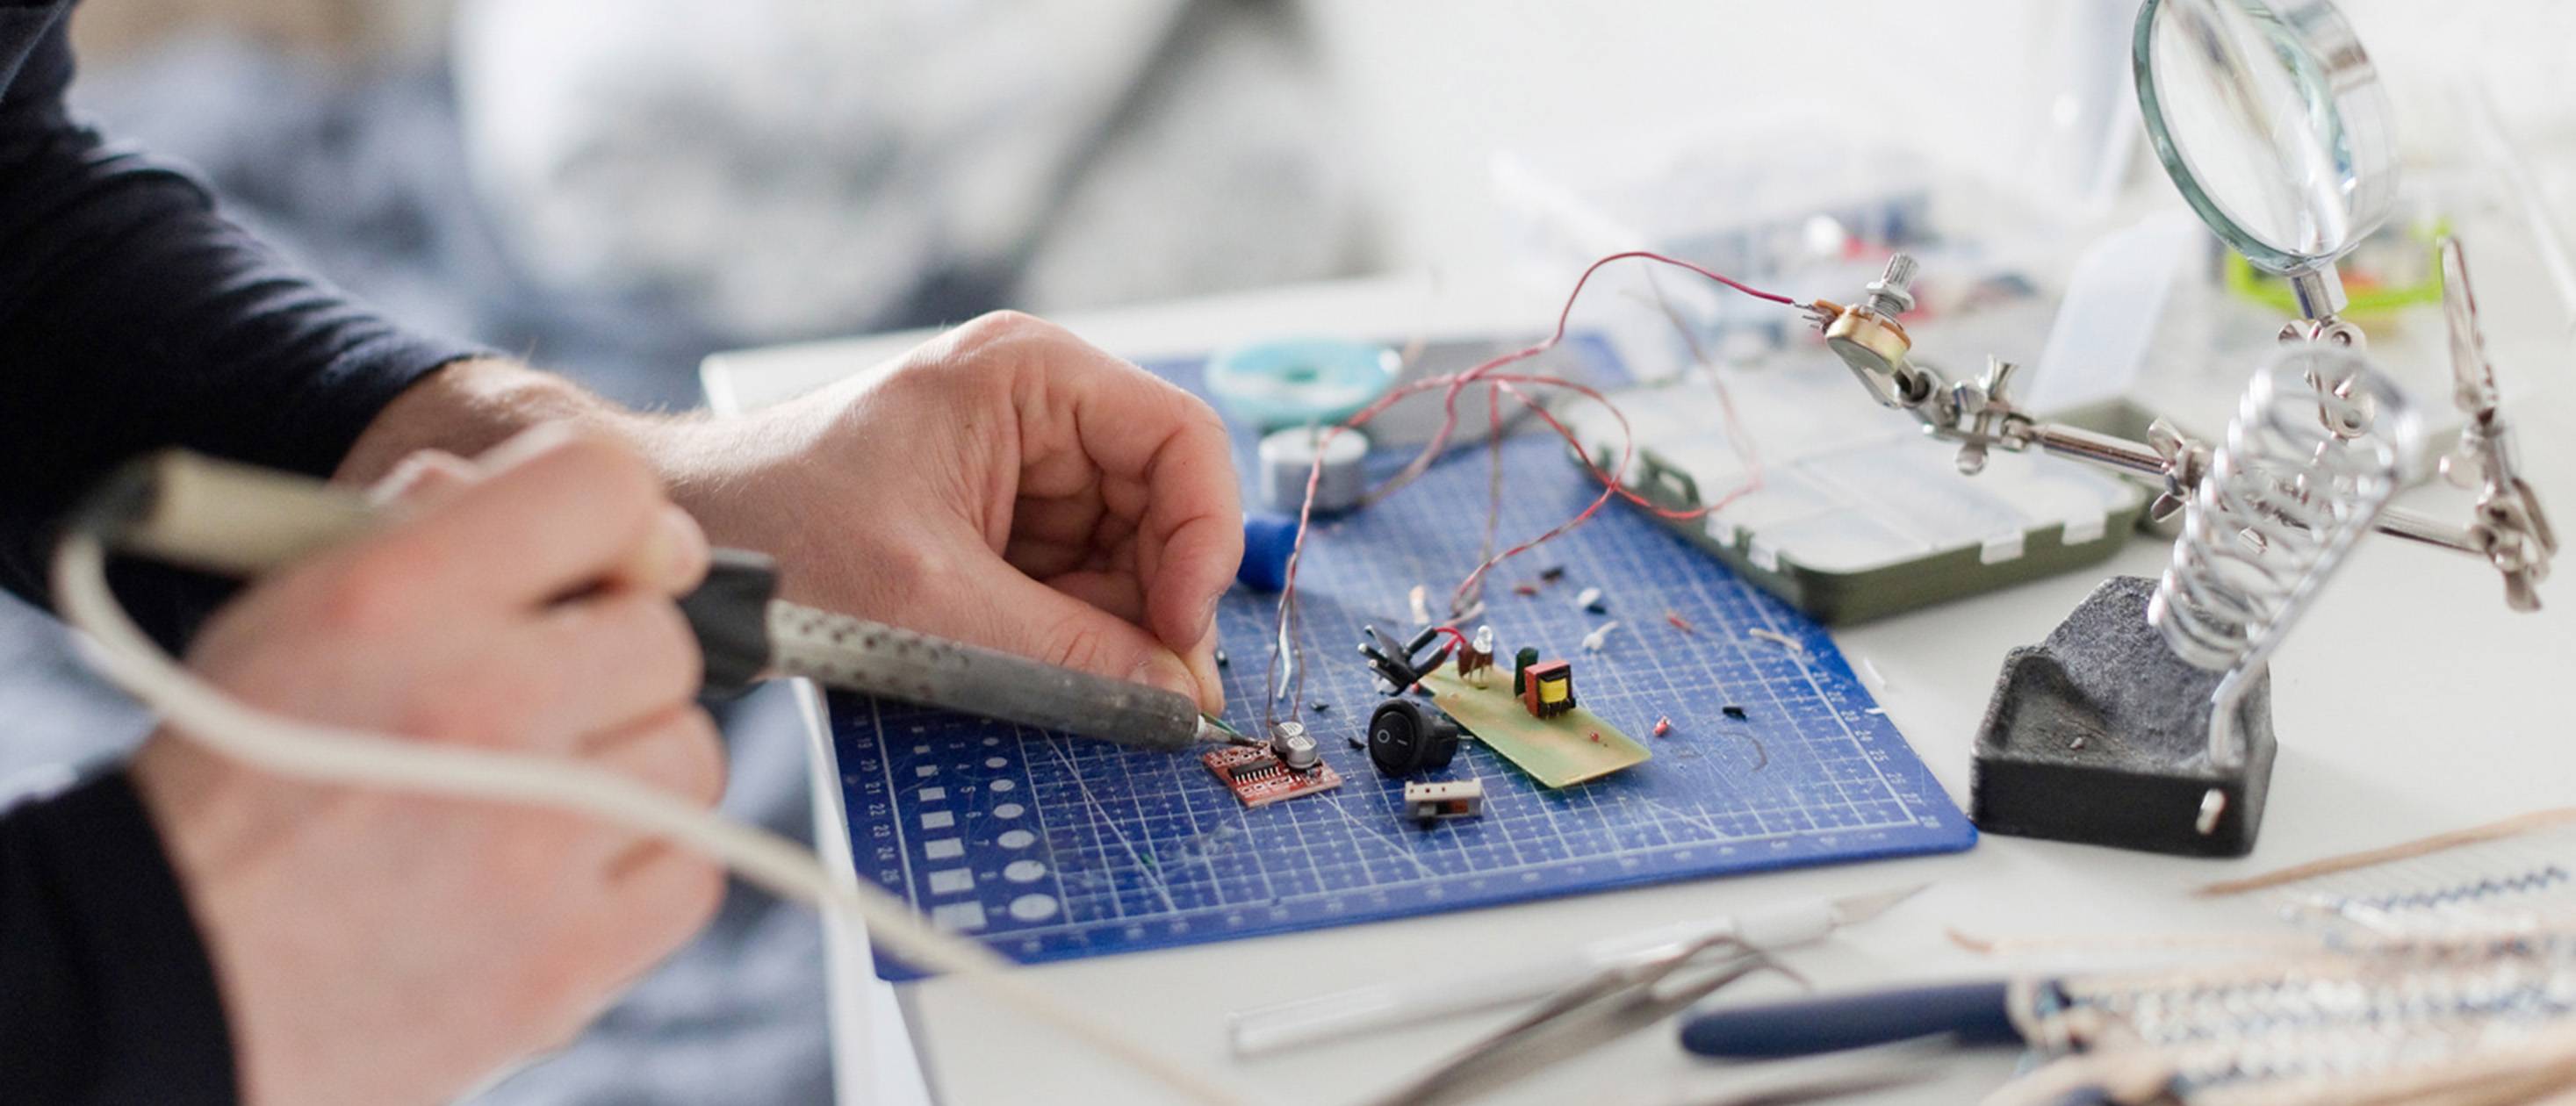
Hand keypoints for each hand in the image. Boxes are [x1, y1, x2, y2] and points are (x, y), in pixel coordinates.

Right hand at [129, 428, 725, 1105]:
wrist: (160, 974)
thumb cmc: (240, 775)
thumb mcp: (293, 604)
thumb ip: (435, 526)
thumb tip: (614, 511)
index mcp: (395, 598)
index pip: (602, 486)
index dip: (621, 520)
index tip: (605, 567)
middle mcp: (478, 707)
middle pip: (663, 638)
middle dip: (610, 665)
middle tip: (541, 706)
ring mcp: (533, 845)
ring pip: (691, 754)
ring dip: (632, 768)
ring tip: (539, 795)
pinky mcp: (565, 960)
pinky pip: (690, 873)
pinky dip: (640, 870)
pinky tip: (559, 873)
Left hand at [657, 311, 1241, 708]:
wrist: (681, 548)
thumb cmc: (773, 525)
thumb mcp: (926, 596)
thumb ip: (1062, 651)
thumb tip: (1172, 702)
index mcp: (1031, 375)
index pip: (1181, 441)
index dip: (1202, 539)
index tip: (1178, 630)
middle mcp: (1042, 415)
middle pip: (1165, 512)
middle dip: (1155, 603)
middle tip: (1138, 690)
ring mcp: (1027, 478)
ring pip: (1129, 567)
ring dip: (1110, 632)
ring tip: (1046, 673)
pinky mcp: (1005, 538)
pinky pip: (1081, 596)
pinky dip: (1072, 643)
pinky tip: (1026, 666)